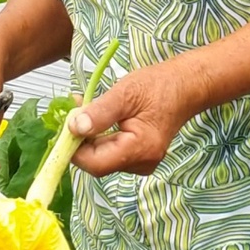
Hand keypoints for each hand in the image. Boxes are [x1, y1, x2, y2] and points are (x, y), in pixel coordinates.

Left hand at [67, 63, 198, 177]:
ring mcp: (141, 162)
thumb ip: (99, 113)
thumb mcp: (125, 93)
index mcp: (140, 150)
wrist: (184, 86)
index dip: (75, 148)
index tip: (65, 124)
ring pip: (102, 157)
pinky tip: (96, 116)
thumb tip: (74, 129)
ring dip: (88, 135)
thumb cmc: (158, 86)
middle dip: (80, 138)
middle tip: (73, 109)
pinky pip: (111, 151)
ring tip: (84, 107)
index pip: (96, 164)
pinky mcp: (138, 157)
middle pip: (97, 162)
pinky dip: (99, 136)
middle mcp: (142, 163)